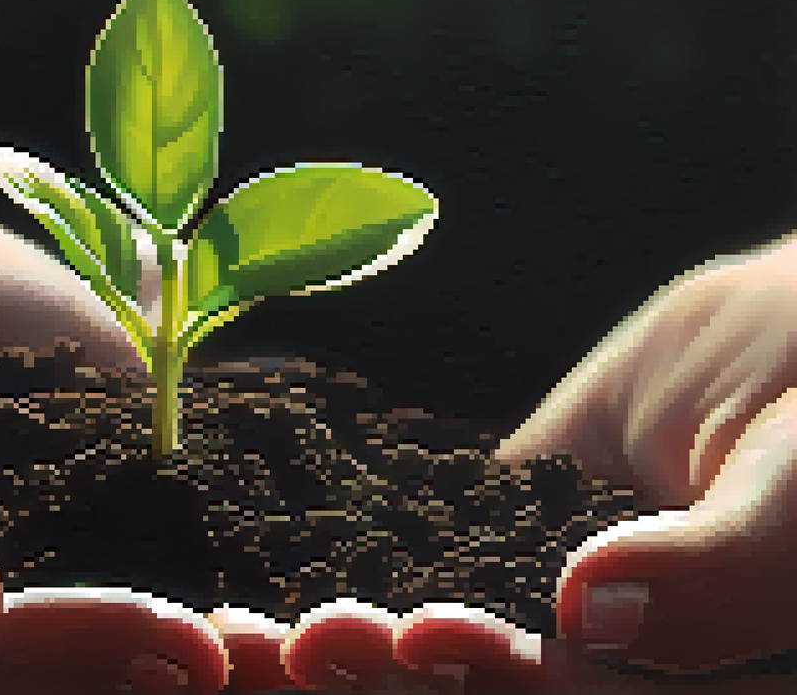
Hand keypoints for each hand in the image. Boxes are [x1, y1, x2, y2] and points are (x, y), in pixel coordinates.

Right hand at [0, 181, 292, 692]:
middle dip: (173, 677)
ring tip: (344, 635)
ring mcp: (11, 605)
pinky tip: (337, 559)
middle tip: (295, 657)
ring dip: (233, 654)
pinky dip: (244, 562)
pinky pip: (155, 564)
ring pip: (119, 655)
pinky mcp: (74, 539)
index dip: (70, 668)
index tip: (182, 642)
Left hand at [261, 233, 796, 691]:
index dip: (504, 684)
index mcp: (710, 690)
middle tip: (294, 643)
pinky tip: (247, 573)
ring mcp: (540, 615)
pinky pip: (405, 568)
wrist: (792, 329)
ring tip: (246, 632)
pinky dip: (332, 570)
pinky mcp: (485, 555)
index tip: (421, 634)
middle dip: (389, 679)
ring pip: (433, 649)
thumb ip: (722, 566)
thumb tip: (593, 617)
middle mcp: (612, 671)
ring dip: (340, 650)